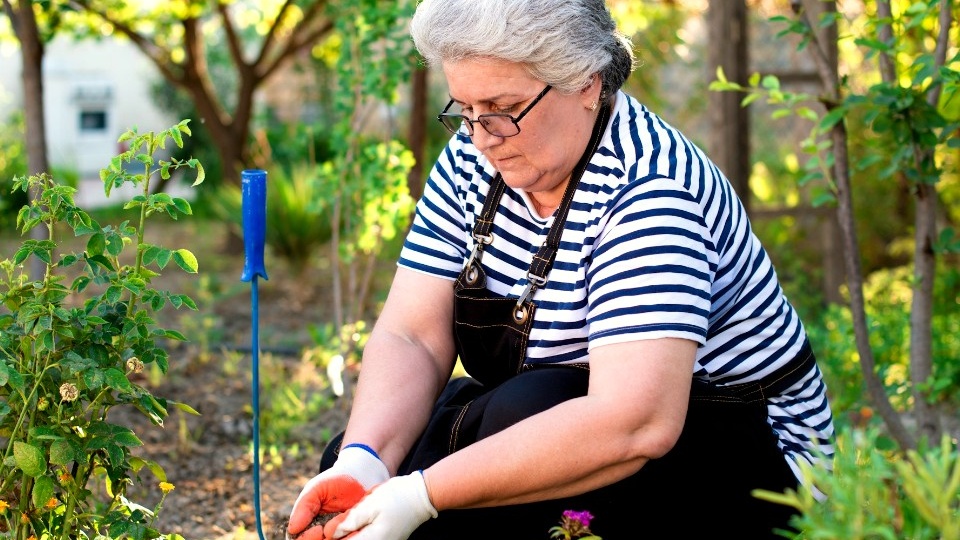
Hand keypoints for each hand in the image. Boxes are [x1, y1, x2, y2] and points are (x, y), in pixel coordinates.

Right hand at [288, 445, 389, 539]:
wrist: (359, 476)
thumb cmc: (334, 481)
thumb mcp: (315, 489)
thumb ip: (303, 507)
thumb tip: (293, 528)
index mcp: (308, 524)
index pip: (301, 539)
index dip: (308, 538)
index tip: (319, 530)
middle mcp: (323, 533)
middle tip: (330, 532)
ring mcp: (339, 533)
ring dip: (339, 539)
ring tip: (345, 530)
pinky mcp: (353, 532)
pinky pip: (352, 538)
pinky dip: (352, 536)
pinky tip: (355, 530)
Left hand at [323, 471, 437, 539]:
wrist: (422, 496)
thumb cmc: (396, 497)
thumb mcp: (369, 505)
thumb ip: (349, 521)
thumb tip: (331, 534)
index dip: (330, 539)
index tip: (316, 534)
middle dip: (339, 537)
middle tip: (324, 530)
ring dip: (348, 535)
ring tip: (336, 527)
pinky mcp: (385, 539)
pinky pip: (365, 539)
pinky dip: (356, 534)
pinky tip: (351, 526)